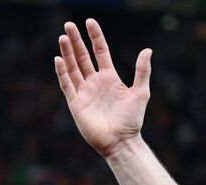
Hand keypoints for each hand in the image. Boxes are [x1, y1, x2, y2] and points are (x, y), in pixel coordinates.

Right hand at [54, 19, 150, 157]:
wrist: (120, 141)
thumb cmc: (132, 120)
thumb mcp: (140, 92)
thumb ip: (142, 71)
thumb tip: (147, 50)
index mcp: (110, 78)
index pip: (100, 51)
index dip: (95, 36)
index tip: (89, 22)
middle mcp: (95, 82)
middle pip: (83, 57)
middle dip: (76, 41)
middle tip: (68, 25)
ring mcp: (84, 92)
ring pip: (73, 68)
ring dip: (67, 53)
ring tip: (62, 37)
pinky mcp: (76, 104)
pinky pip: (67, 85)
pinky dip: (62, 72)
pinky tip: (58, 59)